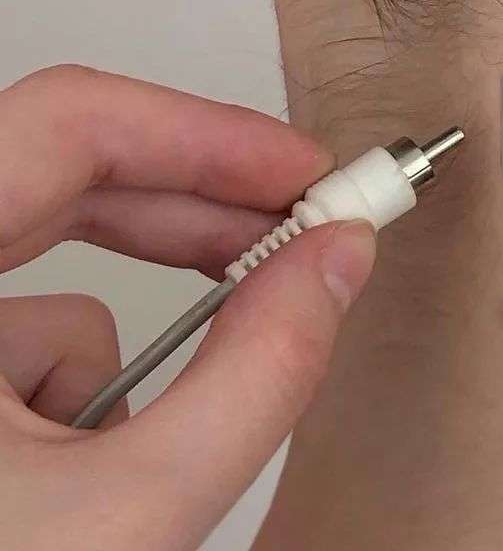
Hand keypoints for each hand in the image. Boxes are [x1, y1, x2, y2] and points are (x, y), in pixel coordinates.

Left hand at [0, 65, 376, 549]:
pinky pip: (23, 343)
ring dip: (129, 344)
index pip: (68, 125)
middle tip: (304, 234)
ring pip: (49, 276)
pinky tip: (67, 478)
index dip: (203, 132)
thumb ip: (258, 376)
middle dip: (201, 210)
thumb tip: (336, 263)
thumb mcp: (125, 519)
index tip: (303, 173)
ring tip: (139, 453)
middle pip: (66, 174)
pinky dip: (76, 392)